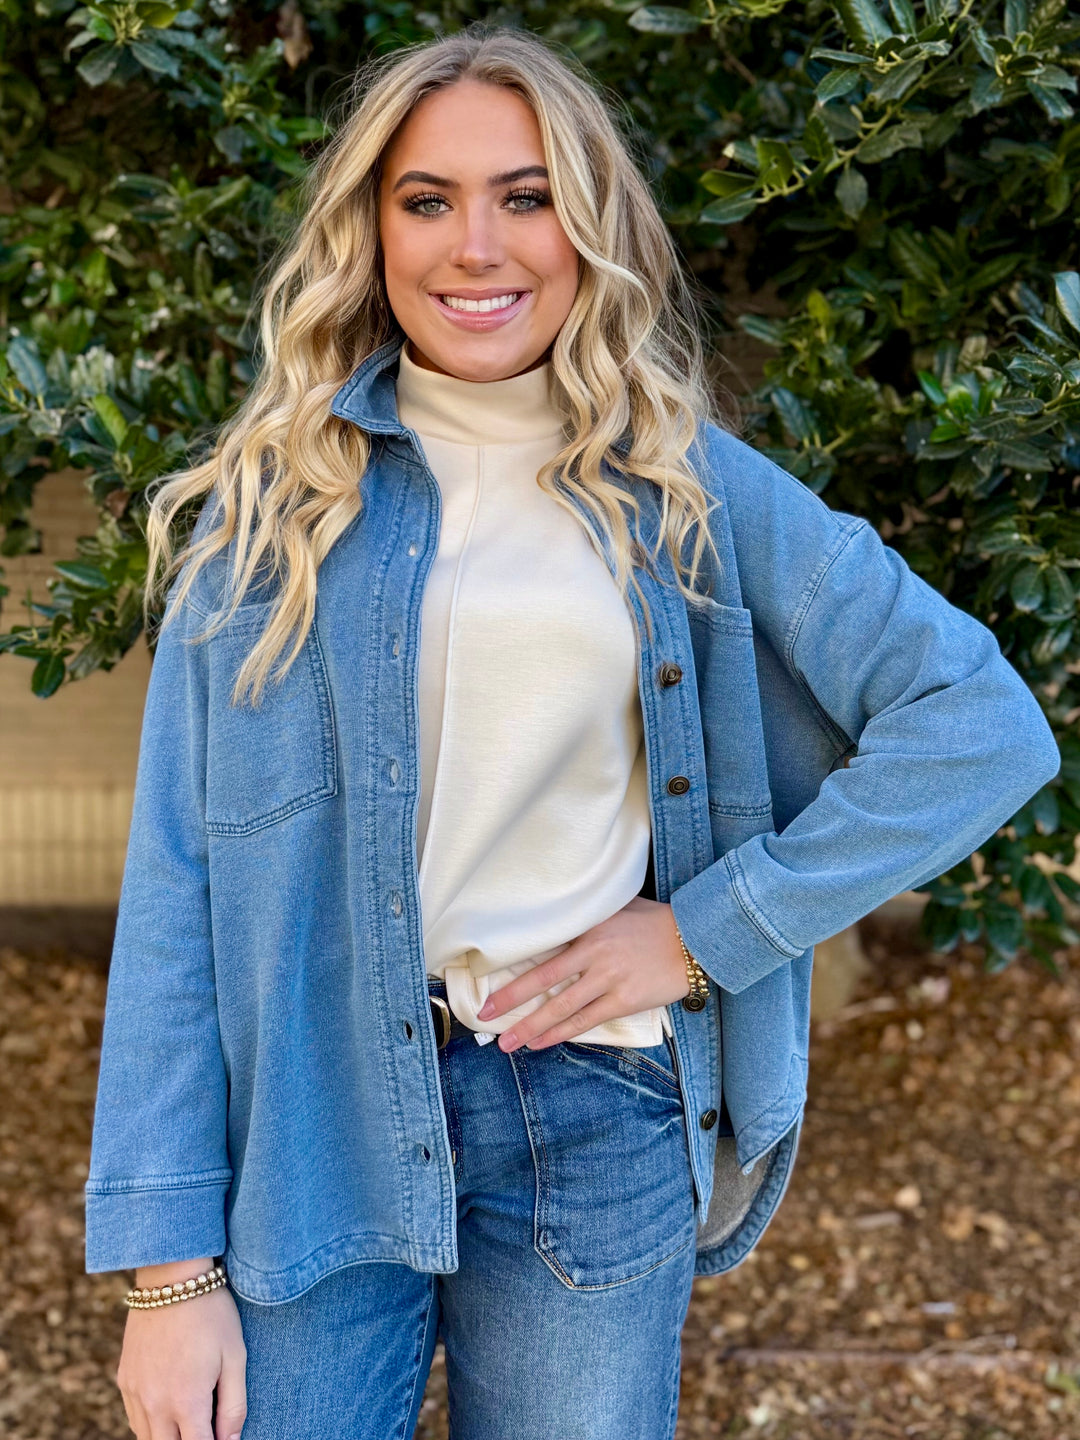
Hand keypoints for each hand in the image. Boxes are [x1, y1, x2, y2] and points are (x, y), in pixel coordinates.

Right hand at [116, 1259, 246, 1439]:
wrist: (172, 1279)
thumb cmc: (212, 1315)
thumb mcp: (235, 1357)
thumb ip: (234, 1406)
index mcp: (187, 1402)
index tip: (221, 1438)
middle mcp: (155, 1404)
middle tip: (206, 1428)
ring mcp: (135, 1393)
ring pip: (148, 1439)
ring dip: (168, 1437)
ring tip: (189, 1421)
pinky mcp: (123, 1380)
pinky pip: (135, 1419)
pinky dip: (151, 1424)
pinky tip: (168, 1410)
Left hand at [477, 898, 690, 1051]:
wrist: (693, 940)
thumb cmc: (654, 922)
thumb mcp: (617, 910)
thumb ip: (588, 918)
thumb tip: (560, 920)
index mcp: (588, 930)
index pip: (542, 953)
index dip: (514, 969)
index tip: (490, 982)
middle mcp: (594, 954)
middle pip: (543, 981)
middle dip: (511, 1001)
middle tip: (484, 1016)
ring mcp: (609, 979)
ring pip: (561, 1007)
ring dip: (531, 1027)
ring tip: (508, 1043)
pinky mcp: (625, 1000)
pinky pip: (587, 1020)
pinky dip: (562, 1033)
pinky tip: (542, 1042)